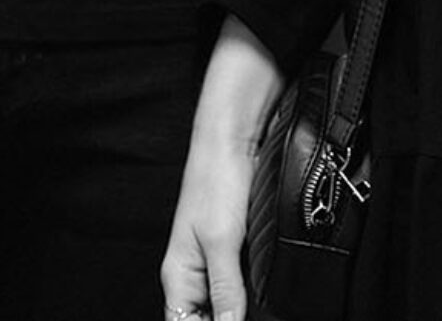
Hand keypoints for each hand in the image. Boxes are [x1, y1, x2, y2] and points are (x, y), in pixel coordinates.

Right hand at [160, 130, 254, 320]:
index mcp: (178, 277)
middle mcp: (192, 274)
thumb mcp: (221, 243)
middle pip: (203, 319)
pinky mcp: (231, 250)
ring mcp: (212, 262)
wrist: (232, 139)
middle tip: (254, 315)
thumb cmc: (216, 180)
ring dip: (238, 312)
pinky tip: (263, 298)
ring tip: (260, 310)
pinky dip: (248, 295)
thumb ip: (226, 291)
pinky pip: (236, 286)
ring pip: (222, 306)